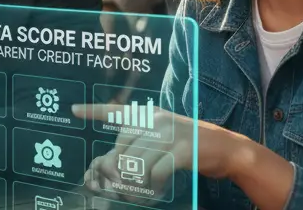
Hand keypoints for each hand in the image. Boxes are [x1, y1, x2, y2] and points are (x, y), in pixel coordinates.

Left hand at [74, 104, 244, 202]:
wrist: (228, 149)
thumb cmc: (192, 147)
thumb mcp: (165, 138)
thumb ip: (142, 144)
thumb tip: (113, 162)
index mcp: (149, 115)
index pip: (117, 111)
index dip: (94, 111)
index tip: (74, 110)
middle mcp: (156, 119)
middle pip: (122, 148)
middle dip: (119, 171)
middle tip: (123, 188)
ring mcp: (170, 132)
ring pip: (137, 162)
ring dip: (136, 184)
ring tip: (141, 193)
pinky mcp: (182, 149)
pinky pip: (156, 172)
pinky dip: (153, 186)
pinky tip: (158, 190)